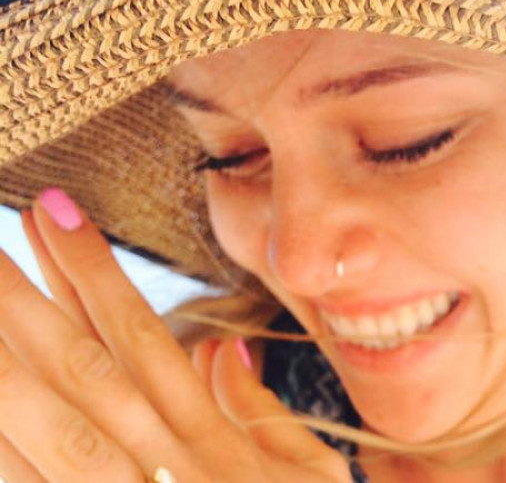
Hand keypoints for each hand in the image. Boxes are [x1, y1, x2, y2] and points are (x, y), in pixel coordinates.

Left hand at [0, 188, 350, 482]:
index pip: (139, 337)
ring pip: (40, 425)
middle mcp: (157, 470)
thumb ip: (264, 415)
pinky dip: (3, 445)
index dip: (95, 273)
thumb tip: (222, 348)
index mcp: (211, 444)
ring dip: (1, 359)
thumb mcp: (310, 479)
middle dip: (22, 297)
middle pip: (77, 369)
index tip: (56, 212)